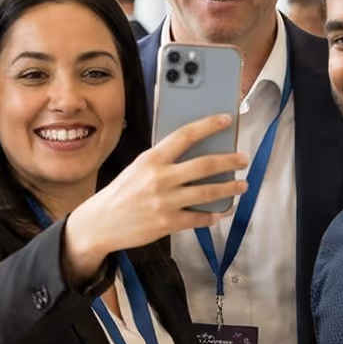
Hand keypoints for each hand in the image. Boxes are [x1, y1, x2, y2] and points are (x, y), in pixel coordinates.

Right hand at [61, 116, 248, 282]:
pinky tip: (222, 211)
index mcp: (151, 159)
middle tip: (243, 159)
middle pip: (204, 164)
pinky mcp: (168, 223)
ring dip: (229, 188)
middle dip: (229, 160)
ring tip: (242, 184)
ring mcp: (165, 201)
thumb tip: (194, 155)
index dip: (208, 125)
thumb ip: (162, 161)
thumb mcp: (137, 168)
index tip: (226, 120)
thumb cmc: (121, 193)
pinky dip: (214, 214)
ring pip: (207, 192)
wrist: (100, 223)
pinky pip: (199, 218)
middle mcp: (160, 178)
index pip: (185, 135)